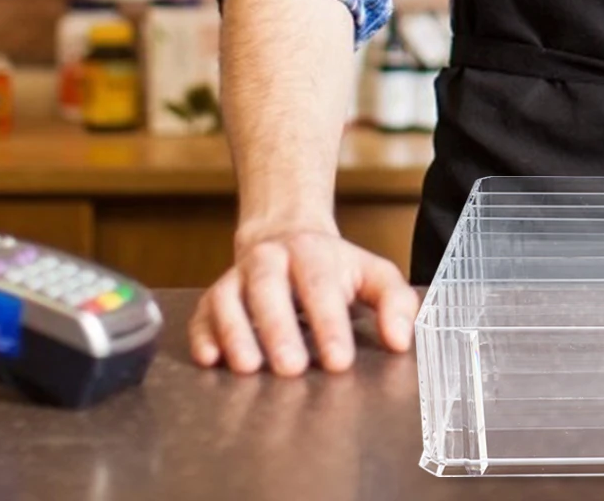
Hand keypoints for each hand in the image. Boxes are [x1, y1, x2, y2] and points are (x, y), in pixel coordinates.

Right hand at [188, 223, 419, 374]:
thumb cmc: (332, 266)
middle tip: (292, 369)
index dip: (330, 323)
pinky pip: (202, 314)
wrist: (285, 234)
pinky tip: (210, 359)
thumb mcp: (371, 273)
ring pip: (228, 299)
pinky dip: (203, 336)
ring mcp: (237, 277)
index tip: (339, 361)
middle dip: (279, 329)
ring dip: (236, 333)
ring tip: (248, 368)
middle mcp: (269, 259)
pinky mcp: (212, 298)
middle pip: (269, 289)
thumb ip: (394, 301)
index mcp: (312, 252)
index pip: (320, 285)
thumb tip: (401, 339)